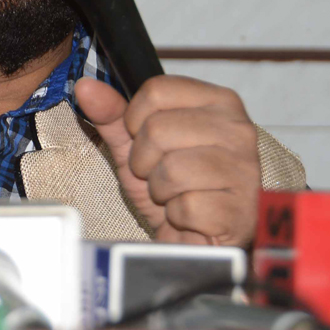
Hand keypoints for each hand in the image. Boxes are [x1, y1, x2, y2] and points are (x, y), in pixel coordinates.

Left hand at [76, 74, 259, 246]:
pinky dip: (177, 216)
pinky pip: (185, 206)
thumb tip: (85, 87)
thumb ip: (112, 115)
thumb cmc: (172, 189)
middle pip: (158, 129)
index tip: (144, 140)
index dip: (135, 120)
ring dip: (159, 189)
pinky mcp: (240, 209)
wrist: (193, 243)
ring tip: (175, 194)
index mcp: (218, 102)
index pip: (156, 91)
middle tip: (159, 174)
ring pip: (170, 168)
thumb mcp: (136, 146)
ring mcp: (244, 169)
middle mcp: (238, 129)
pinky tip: (191, 216)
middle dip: (144, 160)